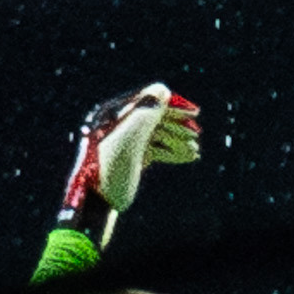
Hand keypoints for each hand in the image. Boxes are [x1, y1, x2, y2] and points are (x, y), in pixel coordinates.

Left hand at [57, 83, 202, 234]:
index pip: (146, 101)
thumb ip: (146, 112)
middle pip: (154, 118)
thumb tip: (163, 90)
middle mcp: (118, 124)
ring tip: (195, 152)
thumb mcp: (130, 138)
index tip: (195, 111)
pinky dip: (171, 152)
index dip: (172, 105)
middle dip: (177, 127)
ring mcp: (124, 141)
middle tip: (196, 135)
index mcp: (111, 114)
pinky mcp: (131, 157)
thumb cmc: (110, 169)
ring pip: (157, 135)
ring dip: (178, 141)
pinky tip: (189, 157)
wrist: (97, 204)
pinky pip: (156, 149)